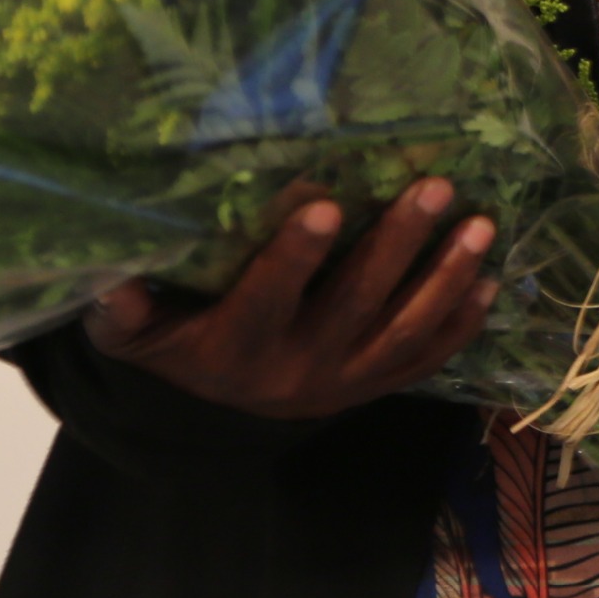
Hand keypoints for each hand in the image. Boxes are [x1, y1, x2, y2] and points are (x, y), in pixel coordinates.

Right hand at [82, 178, 498, 419]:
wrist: (221, 410)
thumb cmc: (179, 342)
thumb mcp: (138, 334)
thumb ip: (124, 310)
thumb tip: (109, 277)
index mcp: (236, 350)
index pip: (267, 301)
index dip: (294, 257)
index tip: (324, 202)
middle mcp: (298, 371)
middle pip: (354, 307)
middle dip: (397, 246)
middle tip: (434, 187)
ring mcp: (345, 381)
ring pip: (403, 331)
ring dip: (446, 277)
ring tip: (482, 225)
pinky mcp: (376, 385)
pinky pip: (425, 359)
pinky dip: (460, 323)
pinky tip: (490, 281)